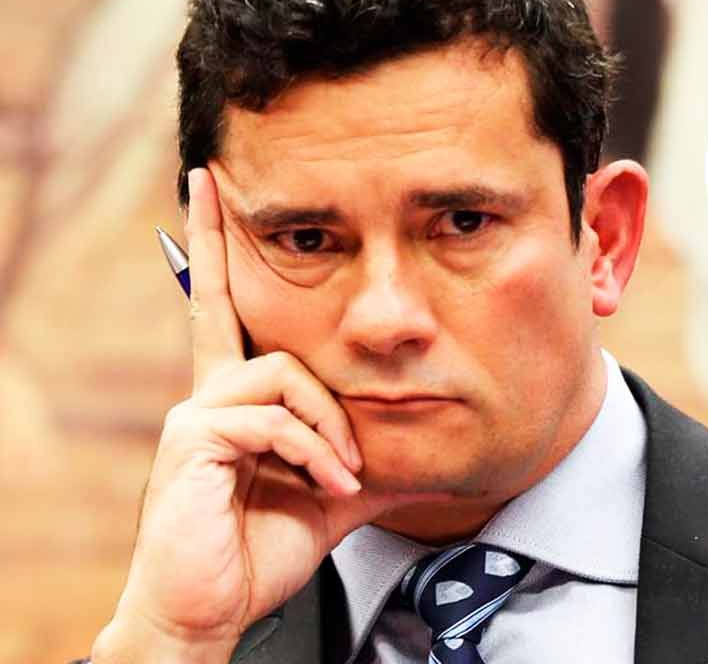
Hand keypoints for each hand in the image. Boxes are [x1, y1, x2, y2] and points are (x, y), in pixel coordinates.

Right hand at [93, 168, 438, 663]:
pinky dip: (313, 453)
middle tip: (339, 436)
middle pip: (254, 324)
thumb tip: (428, 456)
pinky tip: (328, 487)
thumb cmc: (262, 549)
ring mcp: (196, 413)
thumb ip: (368, 462)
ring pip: (283, 372)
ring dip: (329, 428)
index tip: (208, 184)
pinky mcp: (193, 440)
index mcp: (239, 398)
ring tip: (342, 477)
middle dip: (273, 323)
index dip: (214, 244)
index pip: (226, 308)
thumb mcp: (333, 494)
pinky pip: (272, 419)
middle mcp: (210, 393)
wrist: (214, 610)